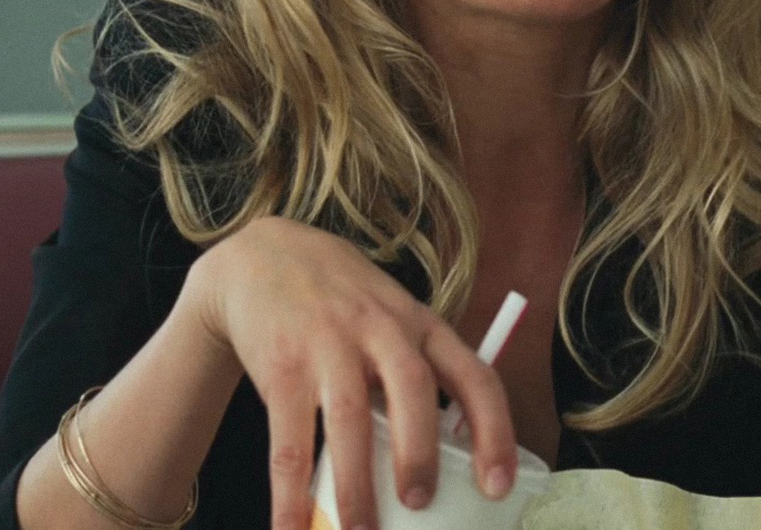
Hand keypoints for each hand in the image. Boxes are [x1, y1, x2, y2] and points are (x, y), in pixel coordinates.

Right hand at [180, 216, 516, 529]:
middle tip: (420, 504)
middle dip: (420, 453)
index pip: (475, 375)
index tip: (497, 486)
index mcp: (421, 326)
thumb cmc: (343, 303)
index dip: (493, 431)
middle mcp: (381, 329)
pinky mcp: (281, 366)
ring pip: (350, 420)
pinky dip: (289, 493)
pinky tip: (291, 527)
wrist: (262, 258)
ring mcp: (329, 345)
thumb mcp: (393, 319)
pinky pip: (289, 440)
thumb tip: (447, 459)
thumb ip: (417, 374)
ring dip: (356, 485)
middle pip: (414, 391)